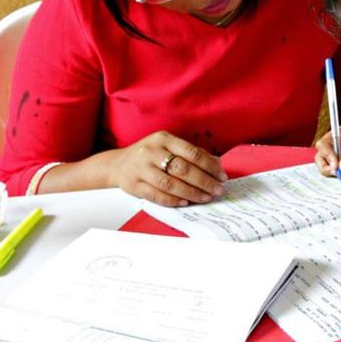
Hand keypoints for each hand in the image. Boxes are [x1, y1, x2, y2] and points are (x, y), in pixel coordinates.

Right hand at [108, 131, 227, 206]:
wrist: (118, 164)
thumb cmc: (151, 155)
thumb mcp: (169, 146)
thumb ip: (192, 153)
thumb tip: (217, 164)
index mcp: (163, 139)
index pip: (192, 153)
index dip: (210, 166)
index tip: (222, 176)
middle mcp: (151, 152)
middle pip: (183, 169)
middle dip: (204, 181)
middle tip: (218, 190)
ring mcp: (141, 169)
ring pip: (170, 184)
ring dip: (191, 193)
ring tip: (205, 198)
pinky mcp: (133, 185)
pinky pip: (156, 195)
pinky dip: (173, 200)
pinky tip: (185, 202)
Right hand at [314, 127, 340, 178]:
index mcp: (338, 135)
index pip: (324, 145)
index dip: (327, 155)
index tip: (335, 164)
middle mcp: (336, 145)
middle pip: (321, 157)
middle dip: (328, 167)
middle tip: (337, 172)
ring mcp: (338, 155)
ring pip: (327, 166)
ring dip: (337, 172)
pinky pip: (337, 172)